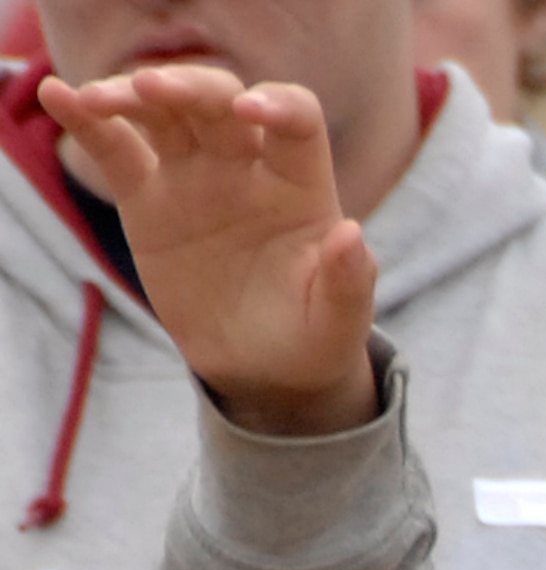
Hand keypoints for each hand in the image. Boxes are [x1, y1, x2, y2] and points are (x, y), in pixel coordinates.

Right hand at [40, 64, 377, 435]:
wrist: (263, 370)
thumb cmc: (313, 339)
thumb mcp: (338, 323)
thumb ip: (350, 282)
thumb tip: (351, 235)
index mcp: (300, 187)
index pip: (296, 120)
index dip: (277, 104)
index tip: (252, 111)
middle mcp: (247, 167)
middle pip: (218, 101)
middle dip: (189, 86)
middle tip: (152, 90)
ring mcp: (195, 176)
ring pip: (163, 113)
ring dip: (132, 94)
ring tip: (97, 100)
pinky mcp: (149, 198)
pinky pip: (115, 148)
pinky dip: (87, 121)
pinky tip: (57, 97)